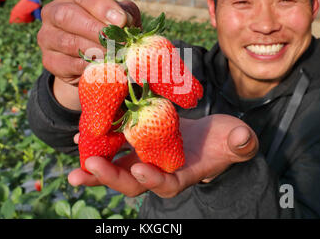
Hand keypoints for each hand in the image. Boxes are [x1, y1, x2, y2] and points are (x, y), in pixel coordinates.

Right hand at [37, 0, 140, 109]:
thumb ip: (125, 13)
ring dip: (94, 50)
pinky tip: (102, 66)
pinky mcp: (49, 60)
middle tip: (118, 41)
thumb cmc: (109, 30)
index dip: (102, 7)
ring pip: (67, 42)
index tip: (122, 21)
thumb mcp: (121, 16)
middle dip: (95, 29)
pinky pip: (66, 63)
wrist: (93, 58)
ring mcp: (46, 37)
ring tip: (114, 55)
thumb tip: (125, 20)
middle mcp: (52, 12)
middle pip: (67, 16)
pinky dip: (87, 66)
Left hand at [68, 114, 258, 197]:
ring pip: (119, 170)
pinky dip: (99, 146)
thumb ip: (240, 143)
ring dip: (96, 170)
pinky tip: (80, 139)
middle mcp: (161, 171)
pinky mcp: (139, 145)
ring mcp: (147, 159)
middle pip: (133, 182)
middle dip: (111, 178)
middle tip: (87, 170)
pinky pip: (116, 149)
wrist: (210, 136)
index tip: (139, 169)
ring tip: (75, 170)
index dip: (153, 180)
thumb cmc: (226, 140)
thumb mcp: (237, 140)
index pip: (167, 184)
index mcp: (184, 174)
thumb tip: (244, 138)